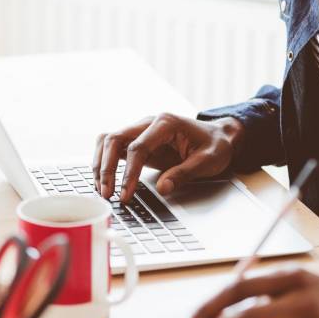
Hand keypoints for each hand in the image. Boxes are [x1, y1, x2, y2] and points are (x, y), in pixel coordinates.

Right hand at [93, 113, 243, 201]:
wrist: (218, 136)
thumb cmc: (214, 146)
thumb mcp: (208, 161)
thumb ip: (184, 173)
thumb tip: (163, 188)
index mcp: (165, 123)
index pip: (138, 147)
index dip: (128, 172)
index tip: (125, 193)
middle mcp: (148, 123)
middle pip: (114, 139)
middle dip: (106, 168)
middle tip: (107, 194)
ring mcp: (140, 130)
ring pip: (107, 141)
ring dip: (100, 164)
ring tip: (101, 190)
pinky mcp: (137, 141)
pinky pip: (113, 148)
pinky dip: (104, 163)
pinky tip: (104, 181)